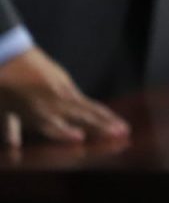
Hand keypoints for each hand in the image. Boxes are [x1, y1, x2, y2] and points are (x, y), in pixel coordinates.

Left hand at [0, 46, 128, 144]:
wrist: (9, 55)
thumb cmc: (4, 85)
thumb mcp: (4, 109)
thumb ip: (11, 127)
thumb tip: (13, 147)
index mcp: (34, 111)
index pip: (54, 126)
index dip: (66, 133)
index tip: (81, 138)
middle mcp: (52, 102)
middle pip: (82, 115)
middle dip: (102, 125)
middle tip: (122, 133)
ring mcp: (62, 90)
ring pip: (89, 108)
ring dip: (107, 118)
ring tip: (123, 127)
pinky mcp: (66, 81)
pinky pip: (84, 99)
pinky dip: (98, 110)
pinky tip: (108, 116)